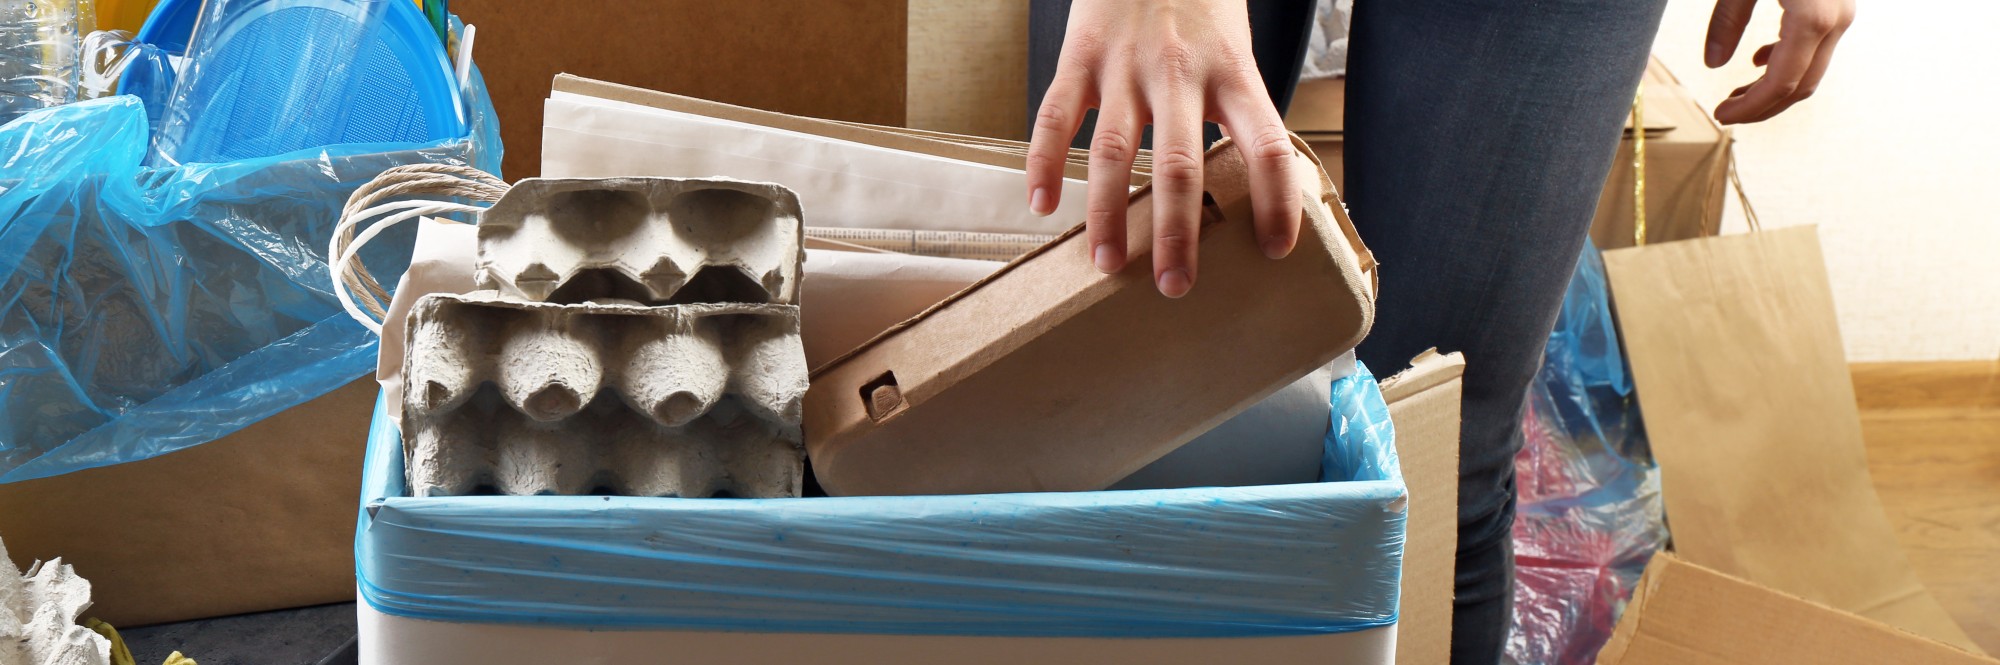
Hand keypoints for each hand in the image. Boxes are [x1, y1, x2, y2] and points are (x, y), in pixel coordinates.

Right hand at [1025, 0, 1299, 297]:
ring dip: (1109, 214)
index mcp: (1233, 73)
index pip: (1267, 144)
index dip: (1276, 200)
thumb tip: (1248, 192)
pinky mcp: (1079, 56)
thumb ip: (1237, 111)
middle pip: (1181, 164)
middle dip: (1177, 232)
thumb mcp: (1236, 51)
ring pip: (1115, 152)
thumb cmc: (1200, 7)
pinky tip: (1042, 204)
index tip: (1274, 250)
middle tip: (1174, 285)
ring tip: (1107, 263)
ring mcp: (1125, 65)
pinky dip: (1045, 163)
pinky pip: (1057, 117)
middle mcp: (1180, 72)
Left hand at [1704, 0, 1854, 123]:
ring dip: (1774, 87)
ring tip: (1737, 93)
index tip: (1720, 116)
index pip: (1781, 84)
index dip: (1749, 108)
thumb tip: (1712, 64)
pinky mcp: (1839, 6)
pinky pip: (1816, 47)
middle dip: (1761, 106)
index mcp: (1812, 18)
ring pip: (1812, 69)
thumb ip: (1727, 20)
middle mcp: (1836, 21)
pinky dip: (1788, 62)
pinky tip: (1759, 61)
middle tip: (1725, 113)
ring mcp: (1843, 14)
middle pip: (1801, 85)